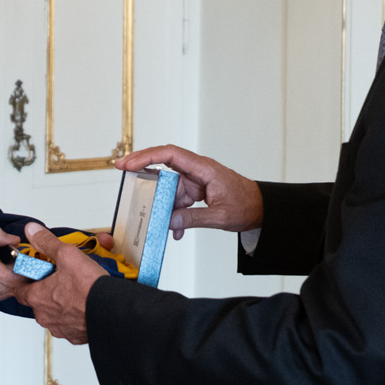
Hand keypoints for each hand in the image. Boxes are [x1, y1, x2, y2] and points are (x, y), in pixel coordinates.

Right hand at [0, 224, 24, 303]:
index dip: (30, 261)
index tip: (25, 250)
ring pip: (14, 288)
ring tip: (3, 260)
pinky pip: (3, 292)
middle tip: (16, 253)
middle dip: (24, 268)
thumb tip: (13, 239)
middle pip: (23, 282)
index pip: (27, 272)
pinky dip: (5, 281)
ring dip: (14, 275)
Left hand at [14, 223, 99, 343]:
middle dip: (48, 289)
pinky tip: (85, 302)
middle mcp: (45, 316)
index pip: (20, 289)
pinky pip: (71, 323)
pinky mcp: (75, 336)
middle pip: (39, 300)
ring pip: (56, 312)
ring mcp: (60, 328)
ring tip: (77, 289)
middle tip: (62, 278)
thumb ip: (47, 242)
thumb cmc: (90, 289)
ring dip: (62, 301)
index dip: (27, 280)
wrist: (114, 312)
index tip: (36, 273)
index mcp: (37, 298)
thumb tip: (32, 231)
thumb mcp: (67, 255)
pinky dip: (76, 314)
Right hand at [117, 145, 262, 239]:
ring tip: (157, 220)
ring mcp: (194, 181)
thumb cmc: (247, 205)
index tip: (128, 163)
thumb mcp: (221, 216)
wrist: (262, 209)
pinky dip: (174, 214)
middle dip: (143, 171)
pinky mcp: (195, 191)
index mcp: (204, 168)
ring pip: (168, 189)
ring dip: (162, 205)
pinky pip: (177, 201)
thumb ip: (193, 218)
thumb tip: (169, 221)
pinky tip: (176, 229)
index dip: (146, 156)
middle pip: (163, 167)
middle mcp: (196, 171)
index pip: (170, 155)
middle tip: (123, 173)